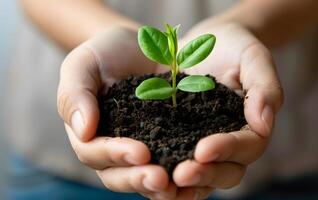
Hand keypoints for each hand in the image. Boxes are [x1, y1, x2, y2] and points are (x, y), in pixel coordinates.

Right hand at [57, 27, 184, 198]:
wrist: (138, 46)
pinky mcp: (170, 141)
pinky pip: (174, 162)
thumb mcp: (83, 65)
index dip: (115, 155)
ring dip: (163, 186)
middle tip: (161, 179)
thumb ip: (75, 95)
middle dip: (140, 179)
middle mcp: (116, 148)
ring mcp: (144, 147)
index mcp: (91, 135)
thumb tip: (84, 132)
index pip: (95, 153)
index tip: (140, 153)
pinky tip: (201, 174)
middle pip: (120, 176)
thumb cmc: (104, 54)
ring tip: (181, 184)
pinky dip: (184, 175)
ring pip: (147, 177)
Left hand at [172, 20, 283, 197]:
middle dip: (204, 174)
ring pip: (201, 177)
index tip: (203, 150)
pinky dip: (164, 173)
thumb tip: (265, 123)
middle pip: (225, 172)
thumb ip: (264, 87)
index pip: (247, 146)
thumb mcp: (253, 57)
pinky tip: (145, 172)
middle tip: (181, 174)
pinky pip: (174, 163)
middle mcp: (229, 143)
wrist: (204, 43)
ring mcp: (203, 144)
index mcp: (251, 126)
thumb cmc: (233, 47)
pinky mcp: (178, 140)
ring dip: (182, 185)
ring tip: (161, 183)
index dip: (227, 150)